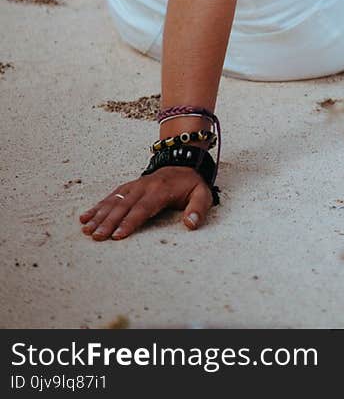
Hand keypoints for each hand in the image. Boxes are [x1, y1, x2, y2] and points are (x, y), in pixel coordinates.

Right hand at [79, 167, 213, 240]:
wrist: (184, 162)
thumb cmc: (191, 184)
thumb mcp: (202, 194)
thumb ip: (198, 209)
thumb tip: (190, 224)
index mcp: (161, 190)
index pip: (143, 208)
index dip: (130, 222)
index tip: (117, 235)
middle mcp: (144, 186)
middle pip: (124, 205)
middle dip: (109, 221)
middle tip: (97, 236)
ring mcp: (134, 185)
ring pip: (114, 200)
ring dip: (99, 214)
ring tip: (86, 229)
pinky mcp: (128, 186)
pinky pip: (111, 196)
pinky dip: (98, 206)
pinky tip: (85, 217)